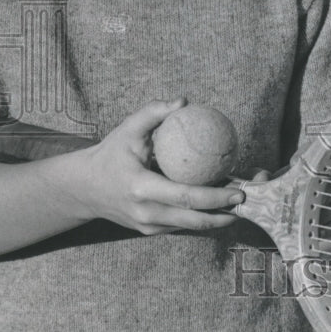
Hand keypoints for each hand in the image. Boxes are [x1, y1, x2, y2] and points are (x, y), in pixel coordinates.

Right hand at [75, 99, 245, 233]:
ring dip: (217, 218)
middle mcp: (145, 212)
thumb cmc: (111, 153)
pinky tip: (218, 206)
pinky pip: (181, 226)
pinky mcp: (149, 231)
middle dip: (224, 213)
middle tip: (246, 199)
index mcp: (141, 188)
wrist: (84, 187)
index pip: (185, 196)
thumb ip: (153, 112)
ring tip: (239, 205)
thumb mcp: (128, 128)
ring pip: (190, 227)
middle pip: (193, 219)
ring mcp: (147, 225)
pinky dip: (200, 217)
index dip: (215, 197)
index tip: (238, 191)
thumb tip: (183, 100)